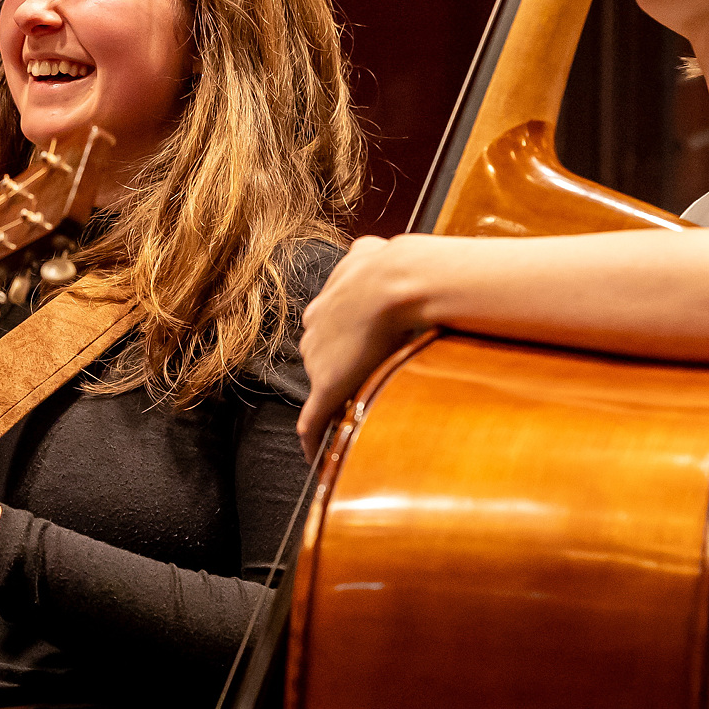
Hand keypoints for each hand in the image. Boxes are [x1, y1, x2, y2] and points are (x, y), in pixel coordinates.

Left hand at [297, 235, 433, 447]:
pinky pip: (314, 422)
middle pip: (321, 357)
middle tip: (365, 384)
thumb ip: (365, 256)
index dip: (344, 343)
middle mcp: (313, 330)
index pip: (327, 329)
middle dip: (340, 370)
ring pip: (323, 385)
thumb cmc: (390, 267)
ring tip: (354, 418)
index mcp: (324, 303)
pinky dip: (315, 442)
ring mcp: (317, 360)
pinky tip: (317, 459)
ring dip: (338, 399)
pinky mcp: (326, 387)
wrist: (395, 282)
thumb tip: (372, 248)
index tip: (359, 353)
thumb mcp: (371, 253)